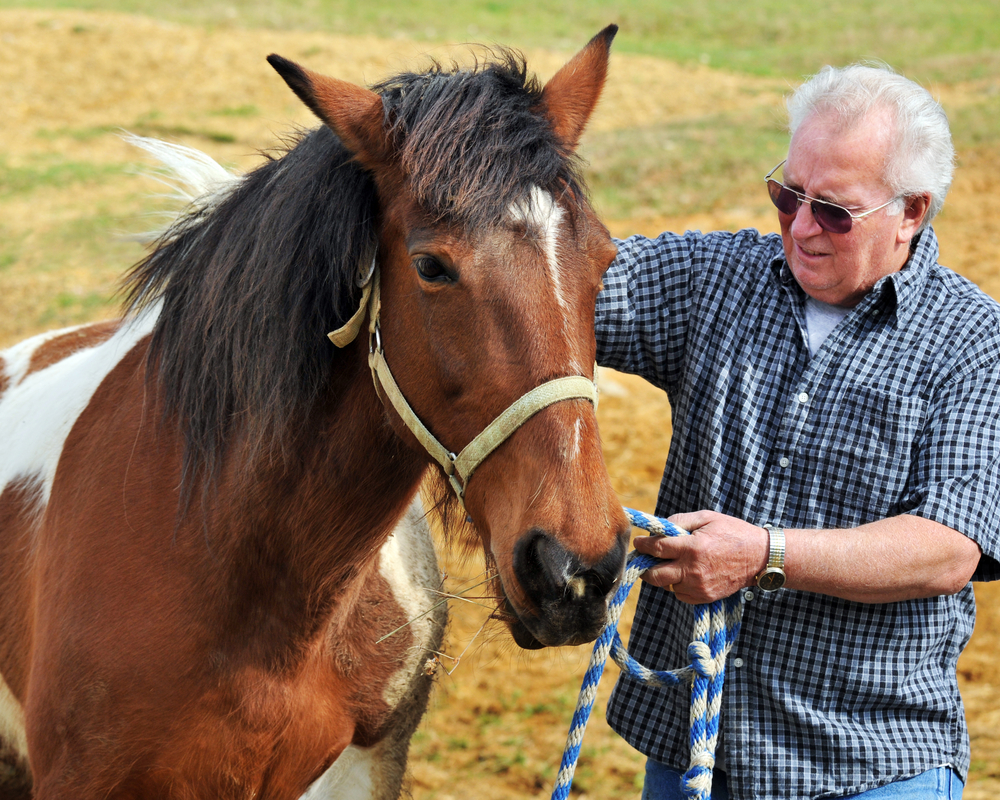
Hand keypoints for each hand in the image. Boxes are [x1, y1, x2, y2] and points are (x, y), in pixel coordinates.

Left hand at [632, 510, 769, 603]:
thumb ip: (680, 520)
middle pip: (654, 575)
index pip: (656, 549)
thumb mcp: (706, 517)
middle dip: (645, 565)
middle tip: (645, 557)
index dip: (643, 545)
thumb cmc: (732, 532)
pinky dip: (676, 585)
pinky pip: (679, 594)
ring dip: (662, 575)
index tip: (638, 542)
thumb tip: (658, 528)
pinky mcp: (705, 597)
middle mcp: (693, 570)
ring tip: (668, 563)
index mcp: (692, 547)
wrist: (759, 558)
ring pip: (666, 585)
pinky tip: (684, 573)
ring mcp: (699, 586)